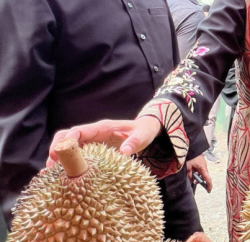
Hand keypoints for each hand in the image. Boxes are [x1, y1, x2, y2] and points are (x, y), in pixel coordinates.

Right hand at [47, 116, 161, 167]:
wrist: (144, 130)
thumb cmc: (143, 131)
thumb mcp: (142, 136)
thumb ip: (134, 142)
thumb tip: (125, 151)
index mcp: (102, 127)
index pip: (80, 130)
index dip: (68, 140)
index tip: (60, 152)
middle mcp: (93, 133)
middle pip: (67, 136)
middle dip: (56, 148)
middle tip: (51, 166)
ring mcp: (90, 141)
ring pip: (67, 146)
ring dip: (57, 157)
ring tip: (50, 174)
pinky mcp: (90, 149)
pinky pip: (74, 154)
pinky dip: (65, 163)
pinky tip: (58, 175)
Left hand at [186, 155, 212, 192]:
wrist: (192, 148)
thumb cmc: (190, 157)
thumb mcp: (188, 167)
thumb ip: (189, 175)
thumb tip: (191, 180)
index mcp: (202, 168)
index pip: (208, 179)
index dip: (209, 185)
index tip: (209, 191)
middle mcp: (205, 167)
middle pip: (205, 177)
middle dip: (200, 180)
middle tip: (193, 181)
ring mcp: (204, 164)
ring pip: (202, 173)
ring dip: (197, 175)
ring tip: (191, 174)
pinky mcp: (202, 163)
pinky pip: (201, 169)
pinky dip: (197, 172)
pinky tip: (192, 170)